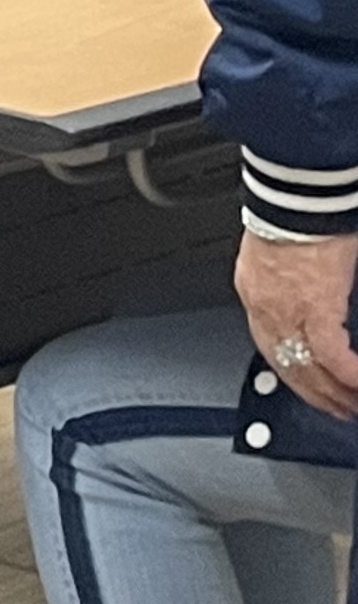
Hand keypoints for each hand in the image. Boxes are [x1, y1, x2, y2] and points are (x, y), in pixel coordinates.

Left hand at [236, 229, 357, 422]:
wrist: (298, 195)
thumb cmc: (297, 214)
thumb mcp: (289, 255)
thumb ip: (298, 281)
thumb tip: (318, 293)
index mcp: (255, 291)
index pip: (269, 344)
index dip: (290, 370)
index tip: (306, 385)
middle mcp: (263, 306)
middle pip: (285, 364)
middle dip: (312, 392)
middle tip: (335, 408)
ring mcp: (285, 310)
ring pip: (307, 367)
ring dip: (333, 392)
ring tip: (352, 406)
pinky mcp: (314, 308)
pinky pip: (331, 356)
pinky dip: (349, 375)